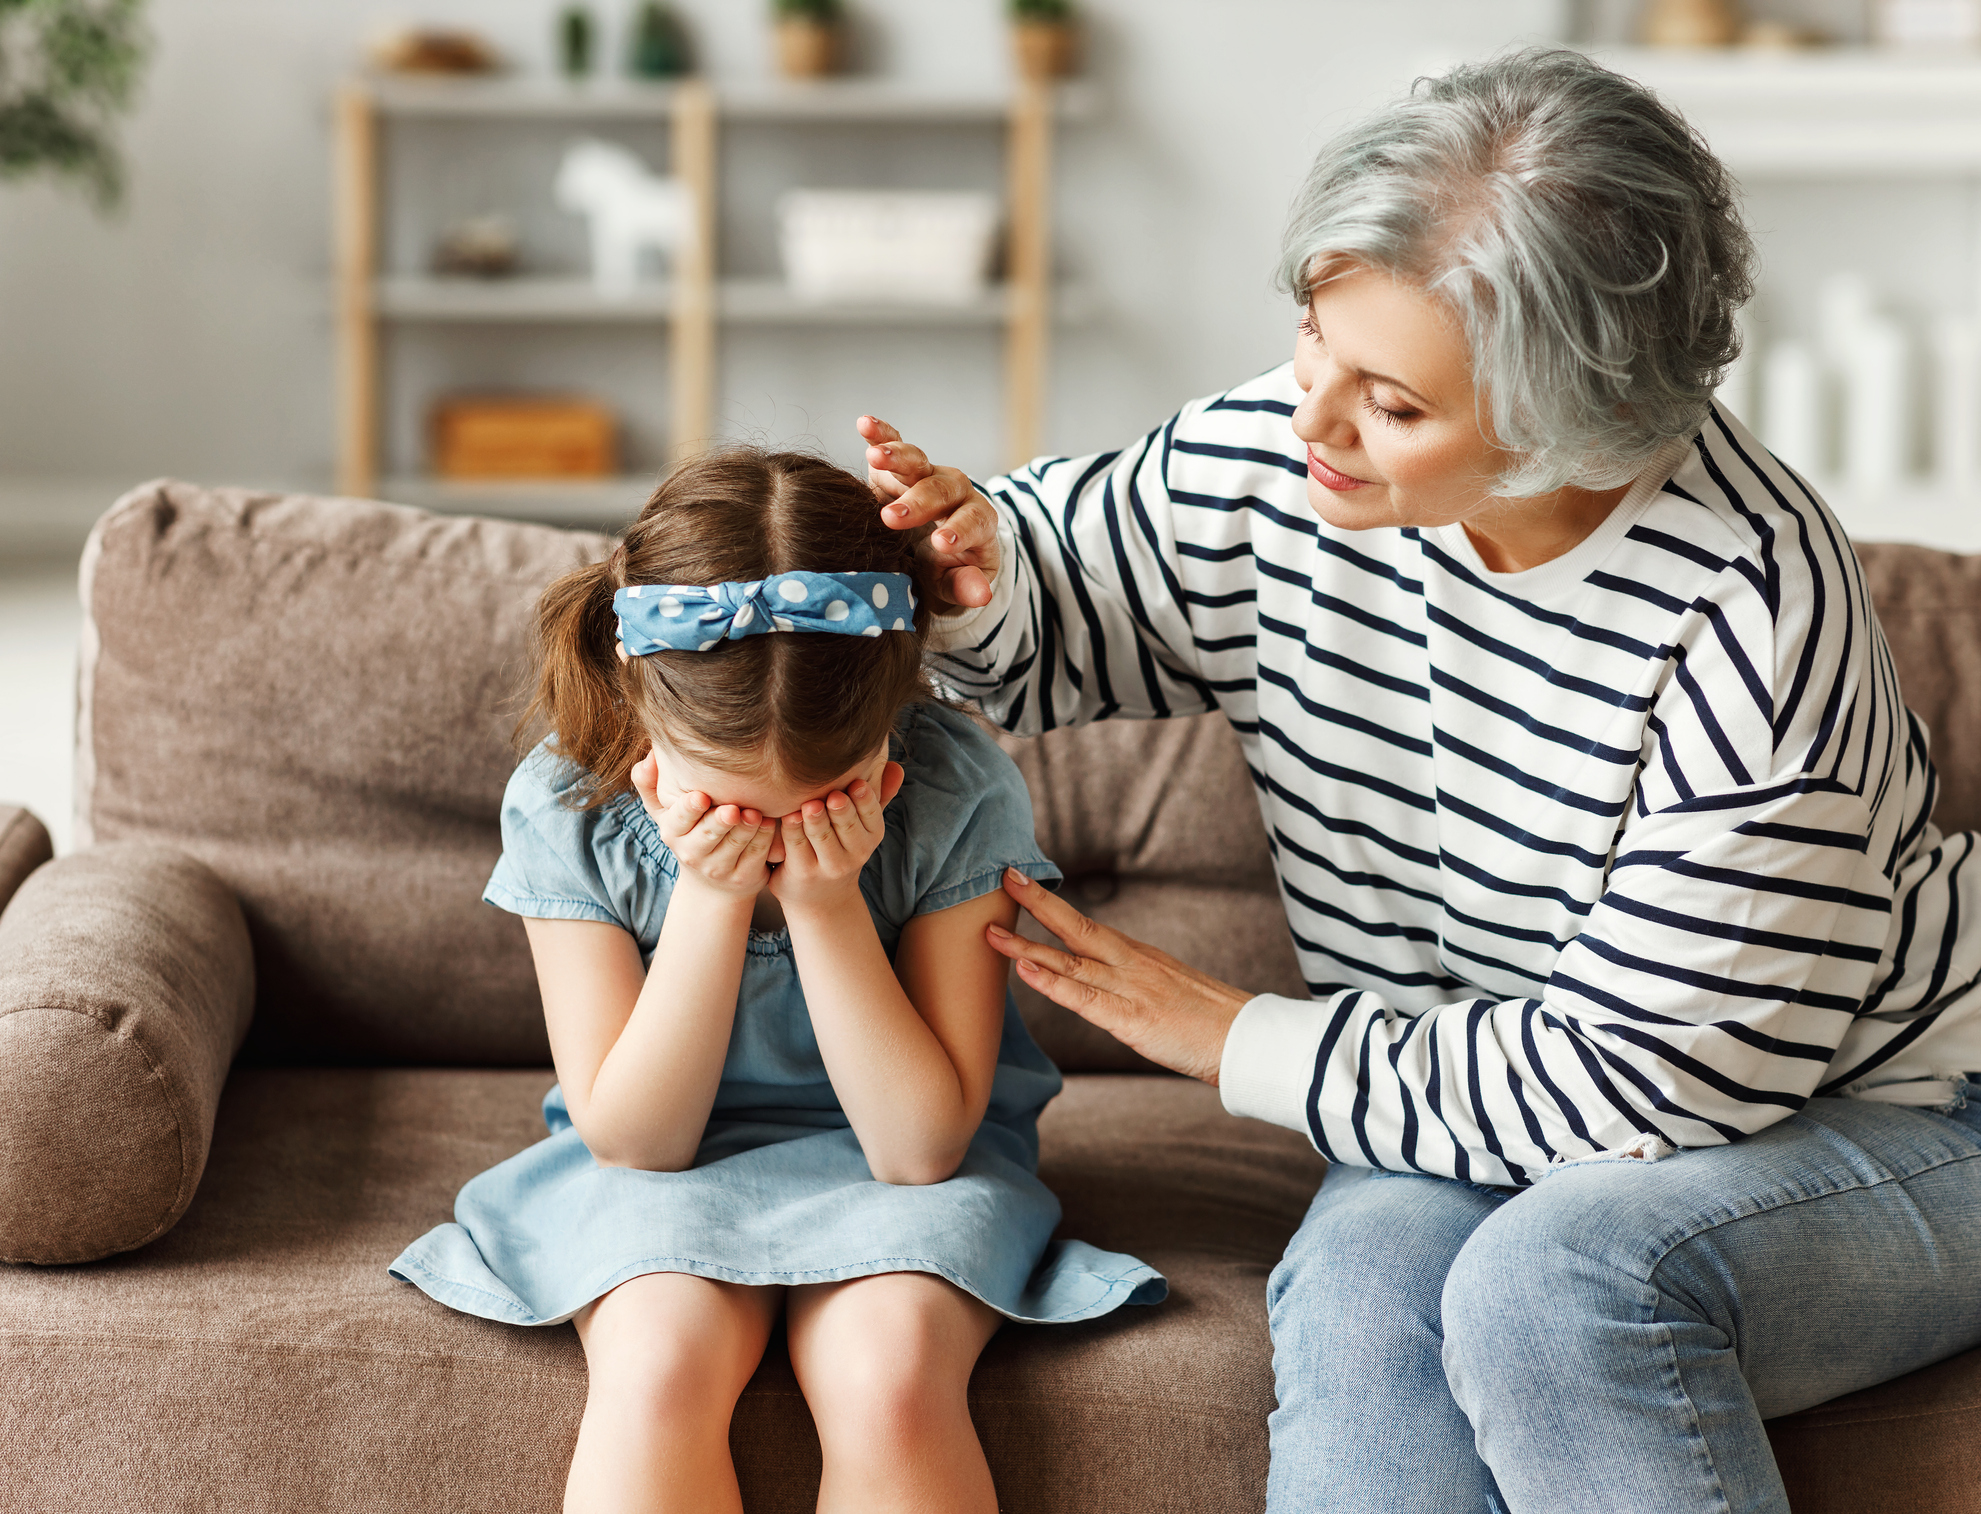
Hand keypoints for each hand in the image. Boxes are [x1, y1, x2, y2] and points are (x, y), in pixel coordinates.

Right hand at [632, 749, 775, 898]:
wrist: (711, 880)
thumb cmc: (690, 830)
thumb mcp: (665, 811)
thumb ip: (649, 783)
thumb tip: (650, 755)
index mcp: (672, 832)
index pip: (679, 819)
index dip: (689, 809)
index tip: (700, 796)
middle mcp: (692, 853)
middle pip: (708, 834)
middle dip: (720, 822)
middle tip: (732, 809)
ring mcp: (718, 868)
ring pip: (735, 845)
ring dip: (746, 829)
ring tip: (756, 813)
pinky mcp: (742, 877)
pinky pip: (755, 856)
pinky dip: (764, 839)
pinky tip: (770, 823)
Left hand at [768, 763, 905, 912]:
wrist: (821, 897)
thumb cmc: (841, 847)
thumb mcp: (862, 825)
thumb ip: (878, 795)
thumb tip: (896, 766)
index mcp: (871, 836)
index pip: (872, 815)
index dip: (865, 800)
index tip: (857, 784)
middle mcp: (855, 854)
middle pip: (847, 827)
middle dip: (841, 811)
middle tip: (834, 796)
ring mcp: (828, 866)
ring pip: (821, 838)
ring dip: (816, 821)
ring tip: (810, 806)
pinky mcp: (802, 872)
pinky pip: (796, 846)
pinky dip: (791, 830)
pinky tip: (787, 816)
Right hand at [859, 415, 1001, 612]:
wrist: (931, 546)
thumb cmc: (945, 569)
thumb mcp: (955, 583)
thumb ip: (964, 586)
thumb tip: (982, 596)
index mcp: (977, 521)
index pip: (974, 521)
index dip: (959, 530)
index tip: (940, 544)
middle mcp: (955, 492)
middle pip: (942, 488)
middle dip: (918, 501)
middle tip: (893, 517)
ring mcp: (926, 475)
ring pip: (917, 461)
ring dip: (897, 457)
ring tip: (875, 457)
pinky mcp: (899, 467)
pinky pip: (894, 444)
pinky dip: (881, 434)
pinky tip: (865, 424)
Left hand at [986, 869, 1252, 1084]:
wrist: (1248, 1040)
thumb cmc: (1212, 1022)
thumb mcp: (1170, 991)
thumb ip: (1136, 985)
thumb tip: (1109, 986)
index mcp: (1140, 957)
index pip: (1088, 927)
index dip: (1053, 907)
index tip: (1024, 885)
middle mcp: (1132, 964)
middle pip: (1077, 927)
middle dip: (1037, 903)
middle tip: (1004, 877)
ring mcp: (1131, 989)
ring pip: (1071, 961)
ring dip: (1028, 945)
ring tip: (992, 930)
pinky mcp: (1132, 1019)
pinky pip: (1084, 998)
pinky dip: (1052, 984)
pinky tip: (1026, 970)